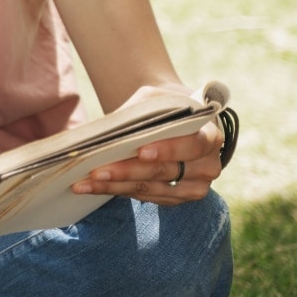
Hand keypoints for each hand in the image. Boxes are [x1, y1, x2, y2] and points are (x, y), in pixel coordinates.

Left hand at [72, 118, 225, 205]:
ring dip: (115, 186)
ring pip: (151, 189)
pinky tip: (94, 188)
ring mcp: (194, 187)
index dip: (168, 150)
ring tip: (85, 183)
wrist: (175, 119)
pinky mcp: (176, 198)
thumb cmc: (166, 106)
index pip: (193, 145)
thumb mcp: (158, 99)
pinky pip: (146, 197)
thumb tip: (107, 132)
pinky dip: (118, 191)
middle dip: (127, 171)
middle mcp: (208, 166)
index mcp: (211, 136)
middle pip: (165, 172)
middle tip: (97, 171)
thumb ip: (142, 112)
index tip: (141, 151)